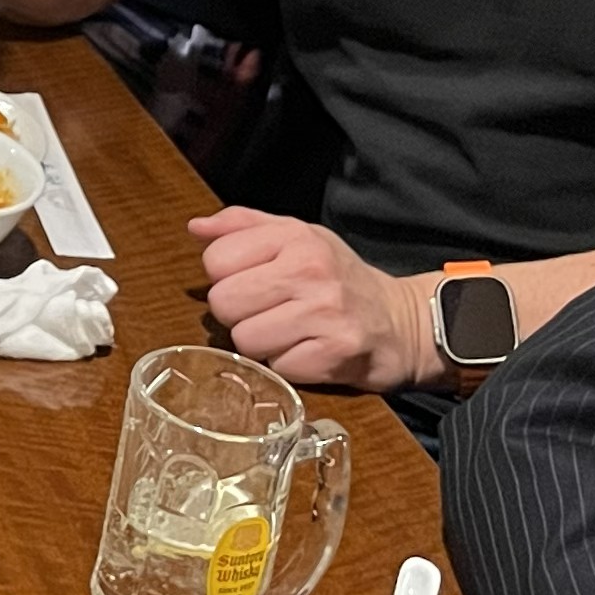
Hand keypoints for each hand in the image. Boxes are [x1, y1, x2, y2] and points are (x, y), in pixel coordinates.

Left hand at [187, 209, 434, 389]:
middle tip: (267, 311)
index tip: (251, 281)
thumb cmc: (338, 278)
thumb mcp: (297, 236)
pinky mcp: (334, 354)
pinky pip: (276, 368)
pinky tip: (306, 351)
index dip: (225, 277)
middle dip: (237, 313)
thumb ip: (243, 226)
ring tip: (287, 332)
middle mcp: (310, 270)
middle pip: (224, 302)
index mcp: (296, 237)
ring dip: (260, 343)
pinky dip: (286, 365)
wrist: (399, 322)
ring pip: (244, 340)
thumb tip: (195, 228)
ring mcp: (325, 314)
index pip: (216, 259)